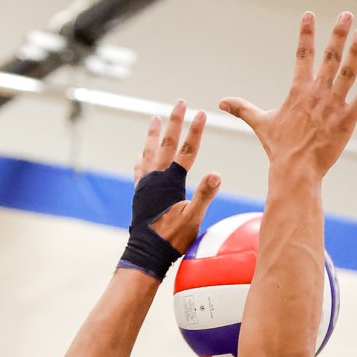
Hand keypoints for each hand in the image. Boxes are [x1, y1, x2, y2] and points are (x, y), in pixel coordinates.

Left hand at [131, 101, 222, 258]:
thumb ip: (204, 195)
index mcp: (171, 181)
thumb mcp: (193, 218)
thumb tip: (216, 174)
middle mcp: (156, 178)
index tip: (202, 113)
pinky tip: (139, 156)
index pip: (187, 151)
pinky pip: (139, 171)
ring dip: (154, 135)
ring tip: (154, 119)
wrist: (146, 254)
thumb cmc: (171, 239)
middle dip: (175, 122)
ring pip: (150, 152)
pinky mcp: (140, 195)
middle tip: (180, 102)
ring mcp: (146, 185)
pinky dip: (141, 160)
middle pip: (167, 144)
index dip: (195, 132)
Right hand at [220, 10, 356, 177]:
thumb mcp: (260, 123)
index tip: (309, 14)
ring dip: (356, 52)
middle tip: (346, 14)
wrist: (295, 171)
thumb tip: (220, 103)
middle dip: (338, 34)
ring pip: (347, 73)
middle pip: (329, 57)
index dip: (305, 34)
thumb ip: (242, 109)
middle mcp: (317, 94)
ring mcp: (333, 106)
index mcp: (298, 91)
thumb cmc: (279, 148)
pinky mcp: (346, 121)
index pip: (302, 55)